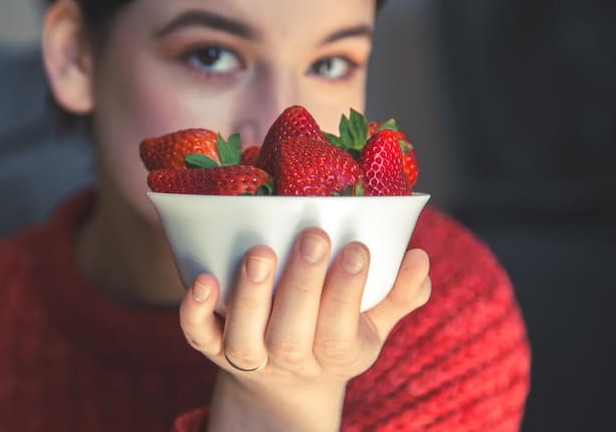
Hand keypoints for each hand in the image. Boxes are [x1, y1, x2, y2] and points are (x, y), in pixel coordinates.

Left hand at [179, 228, 430, 431]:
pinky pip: (198, 336)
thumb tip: (421, 258)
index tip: (359, 248)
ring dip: (252, 296)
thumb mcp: (374, 324)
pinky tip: (201, 278)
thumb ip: (401, 295)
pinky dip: (194, 312)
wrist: (286, 379)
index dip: (349, 291)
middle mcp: (289, 359)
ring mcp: (249, 355)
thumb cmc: (334, 336)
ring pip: (245, 336)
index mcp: (334, 353)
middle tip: (314, 236)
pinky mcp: (212, 346)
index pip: (341, 329)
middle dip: (304, 285)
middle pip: (292, 334)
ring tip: (261, 252)